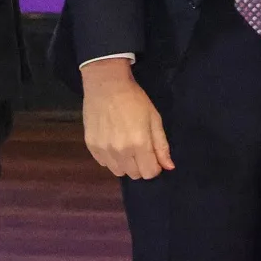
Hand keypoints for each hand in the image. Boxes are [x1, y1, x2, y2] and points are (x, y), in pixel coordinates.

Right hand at [80, 58, 173, 179]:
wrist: (106, 85)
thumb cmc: (134, 100)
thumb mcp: (154, 119)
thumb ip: (161, 145)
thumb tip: (169, 167)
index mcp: (139, 144)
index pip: (150, 173)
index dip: (154, 166)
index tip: (152, 155)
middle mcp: (120, 151)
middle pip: (134, 174)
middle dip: (140, 165)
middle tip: (139, 148)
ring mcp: (103, 149)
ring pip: (118, 172)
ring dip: (125, 164)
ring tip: (124, 147)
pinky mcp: (91, 145)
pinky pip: (104, 163)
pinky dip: (110, 158)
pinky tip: (112, 142)